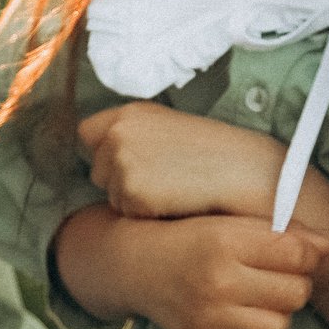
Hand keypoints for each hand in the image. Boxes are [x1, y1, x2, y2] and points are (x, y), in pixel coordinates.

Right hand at [69, 210, 328, 328]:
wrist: (136, 265)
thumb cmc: (191, 239)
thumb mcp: (230, 222)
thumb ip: (279, 232)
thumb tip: (328, 246)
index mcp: (225, 241)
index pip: (295, 254)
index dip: (309, 255)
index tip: (299, 255)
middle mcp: (216, 281)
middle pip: (293, 292)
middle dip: (295, 285)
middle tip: (279, 278)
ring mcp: (207, 318)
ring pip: (278, 328)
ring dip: (280, 317)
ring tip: (266, 304)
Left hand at [80, 103, 287, 221]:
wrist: (241, 171)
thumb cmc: (212, 151)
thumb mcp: (169, 125)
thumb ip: (133, 132)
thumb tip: (104, 149)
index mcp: (128, 113)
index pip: (87, 133)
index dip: (104, 150)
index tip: (126, 159)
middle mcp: (118, 135)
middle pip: (98, 170)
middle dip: (120, 179)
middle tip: (162, 177)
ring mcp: (123, 164)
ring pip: (112, 196)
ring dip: (134, 199)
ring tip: (172, 188)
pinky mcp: (132, 194)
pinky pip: (126, 215)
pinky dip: (146, 215)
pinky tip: (174, 202)